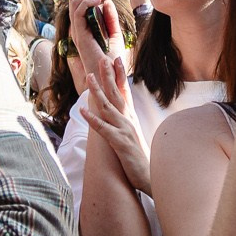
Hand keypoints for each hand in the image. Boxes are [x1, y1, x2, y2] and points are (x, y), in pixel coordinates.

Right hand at [66, 0, 123, 71]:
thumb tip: (107, 2)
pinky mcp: (79, 33)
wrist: (111, 75)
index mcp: (85, 24)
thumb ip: (110, 18)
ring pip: (73, 1)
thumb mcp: (115, 33)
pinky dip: (87, 2)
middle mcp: (78, 26)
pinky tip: (99, 1)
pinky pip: (77, 11)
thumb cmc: (113, 59)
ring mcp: (77, 30)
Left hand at [82, 52, 153, 195]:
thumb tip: (119, 113)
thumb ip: (125, 123)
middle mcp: (129, 121)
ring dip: (98, 91)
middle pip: (117, 94)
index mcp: (130, 118)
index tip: (116, 59)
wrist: (152, 177)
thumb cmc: (139, 158)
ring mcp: (125, 130)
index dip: (119, 75)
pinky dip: (93, 118)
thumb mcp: (131, 137)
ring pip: (109, 107)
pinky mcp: (120, 143)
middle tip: (103, 58)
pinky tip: (83, 110)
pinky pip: (104, 129)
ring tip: (89, 77)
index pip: (124, 92)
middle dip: (109, 75)